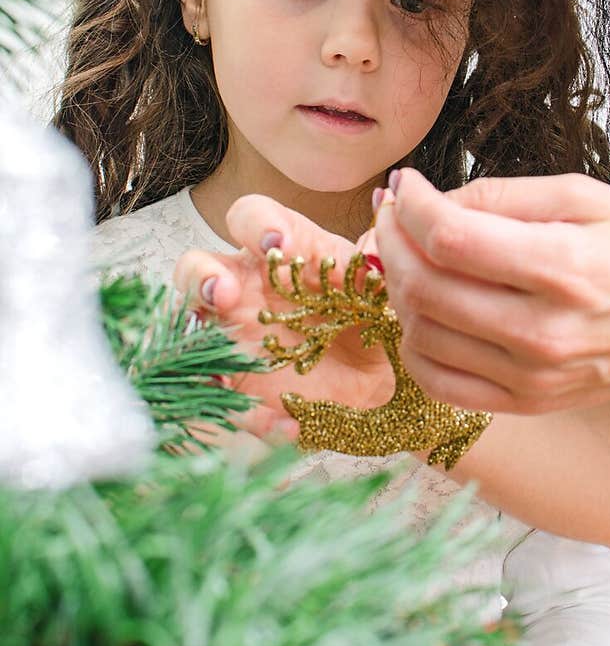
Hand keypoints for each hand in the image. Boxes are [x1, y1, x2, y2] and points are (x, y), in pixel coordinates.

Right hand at [173, 194, 394, 439]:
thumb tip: (382, 220)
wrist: (377, 384)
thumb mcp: (377, 292)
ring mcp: (232, 336)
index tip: (276, 242)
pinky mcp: (235, 384)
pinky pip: (225, 399)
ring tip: (220, 361)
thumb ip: (374, 261)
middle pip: (196, 266)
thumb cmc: (368, 319)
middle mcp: (245, 288)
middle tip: (224, 294)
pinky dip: (252, 416)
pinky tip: (288, 426)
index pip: (251, 218)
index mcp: (280, 253)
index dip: (255, 224)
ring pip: (190, 328)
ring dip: (197, 342)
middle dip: (202, 277)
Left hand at [373, 169, 609, 414]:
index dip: (411, 205)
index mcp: (565, 269)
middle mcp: (543, 332)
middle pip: (424, 288)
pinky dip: (414, 344)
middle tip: (393, 212)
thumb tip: (434, 199)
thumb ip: (505, 197)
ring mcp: (532, 377)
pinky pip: (439, 382)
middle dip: (391, 240)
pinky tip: (423, 310)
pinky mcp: (526, 403)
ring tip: (408, 254)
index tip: (405, 183)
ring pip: (421, 334)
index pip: (451, 239)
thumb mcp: (589, 198)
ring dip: (398, 287)